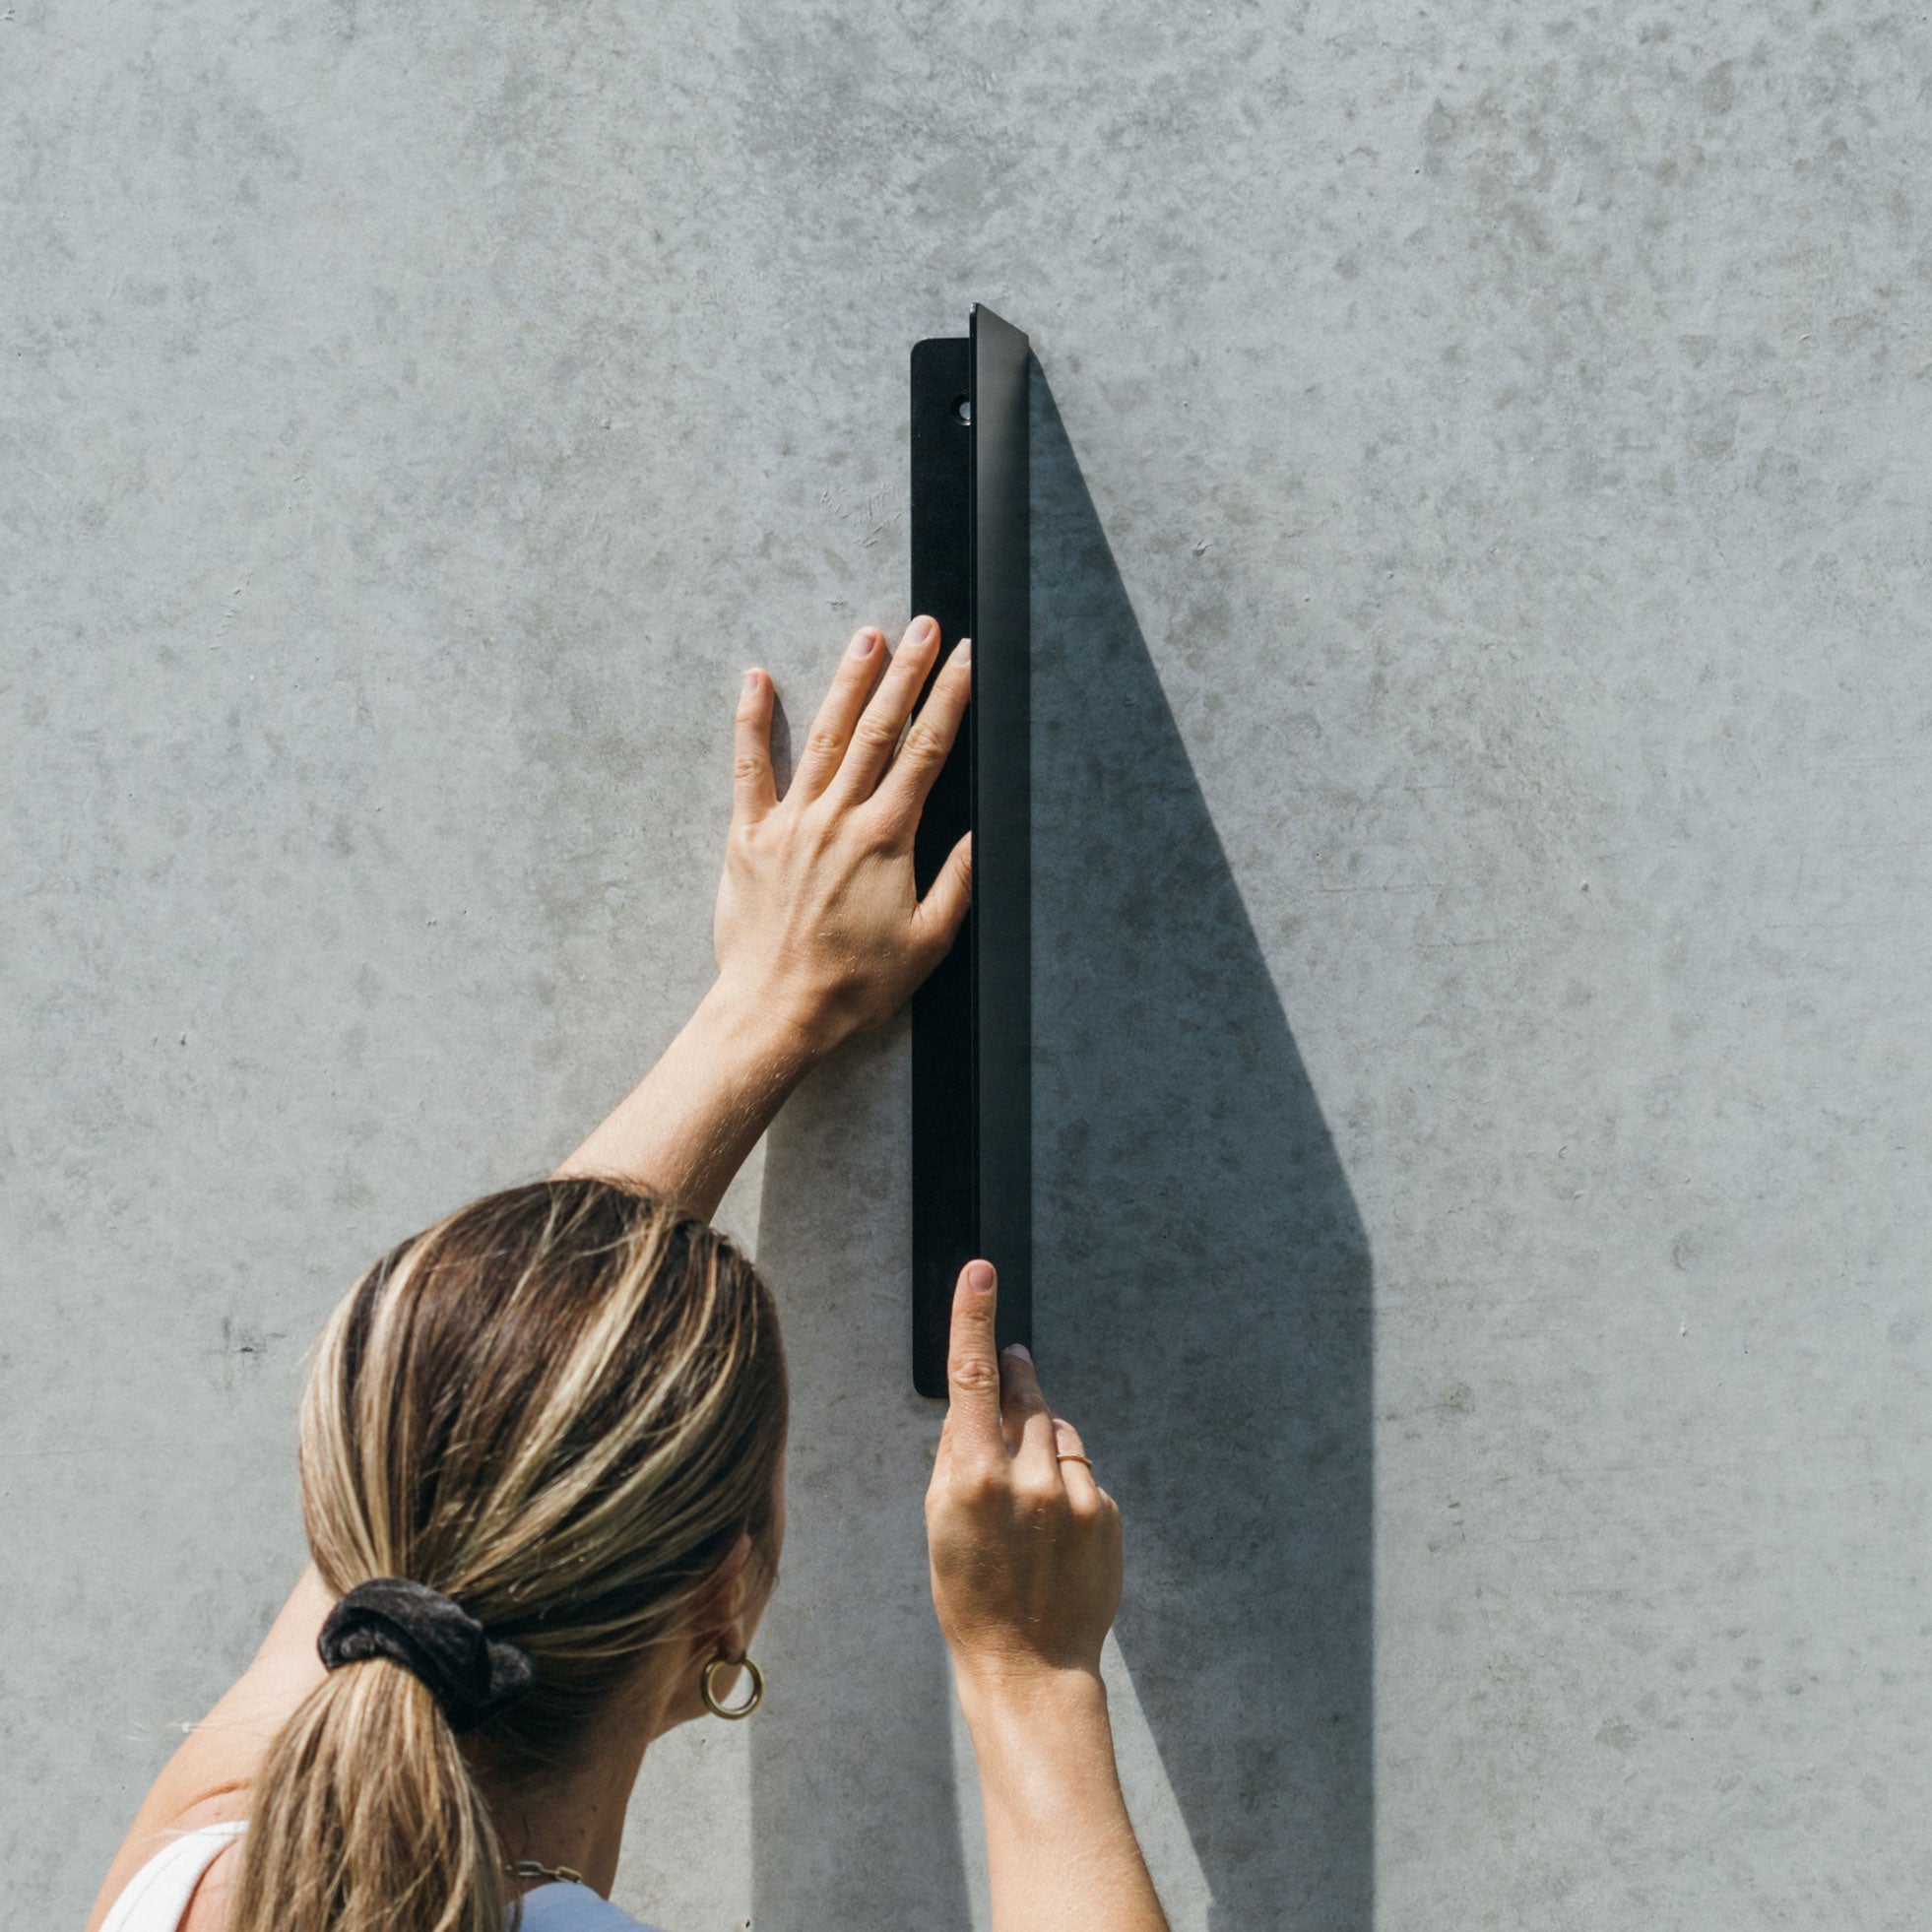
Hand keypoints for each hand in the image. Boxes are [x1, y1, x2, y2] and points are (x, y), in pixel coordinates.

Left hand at [713, 616, 973, 1057]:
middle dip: (906, 672)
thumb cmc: (855, 986)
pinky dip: (751, 719)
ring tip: (867, 637)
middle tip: (923, 626)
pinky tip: (757, 677)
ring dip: (849, 682)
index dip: (948, 699)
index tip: (962, 659)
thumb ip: (955, 883)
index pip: (926, 751)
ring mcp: (791, 822)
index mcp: (887, 838)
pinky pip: (750, 767)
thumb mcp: (928, 943)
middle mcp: (839, 817)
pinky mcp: (749, 837)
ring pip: (826, 735)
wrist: (777, 1011)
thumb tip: (973, 836)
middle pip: (880, 728)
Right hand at [925, 1260, 1123, 1689]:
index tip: (981, 1271)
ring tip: (1024, 1503)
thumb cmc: (970, 1593)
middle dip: (1016, 1380)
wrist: (1030, 1666)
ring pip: (1057, 1433)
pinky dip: (1066, 1485)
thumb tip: (983, 1397)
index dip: (972, 1318)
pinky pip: (1081, 1472)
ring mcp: (1073, 1496)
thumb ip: (961, 1452)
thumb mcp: (942, 1520)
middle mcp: (1027, 1480)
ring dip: (1041, 1444)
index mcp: (972, 1480)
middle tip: (1013, 1360)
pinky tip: (1053, 1534)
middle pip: (1024, 1399)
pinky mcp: (1105, 1513)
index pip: (970, 1379)